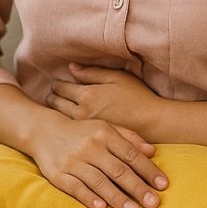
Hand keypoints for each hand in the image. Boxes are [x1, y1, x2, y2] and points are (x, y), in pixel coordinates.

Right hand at [28, 112, 167, 207]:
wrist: (43, 131)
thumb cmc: (81, 132)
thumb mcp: (104, 126)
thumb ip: (129, 137)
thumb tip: (153, 152)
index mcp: (103, 133)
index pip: (130, 154)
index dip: (148, 170)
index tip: (163, 186)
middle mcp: (89, 147)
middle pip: (117, 170)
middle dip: (137, 188)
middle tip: (153, 203)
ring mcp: (73, 161)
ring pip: (98, 181)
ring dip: (117, 198)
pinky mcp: (57, 174)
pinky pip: (75, 187)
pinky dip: (88, 197)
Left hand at [47, 63, 162, 135]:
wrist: (153, 123)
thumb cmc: (137, 97)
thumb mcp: (116, 77)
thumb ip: (91, 73)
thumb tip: (71, 68)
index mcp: (87, 95)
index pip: (60, 88)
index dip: (57, 85)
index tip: (56, 84)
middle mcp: (82, 112)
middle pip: (56, 103)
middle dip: (53, 97)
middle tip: (52, 95)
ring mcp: (85, 128)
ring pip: (60, 117)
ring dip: (56, 111)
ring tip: (57, 107)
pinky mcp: (91, 139)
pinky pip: (70, 129)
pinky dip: (65, 124)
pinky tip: (67, 122)